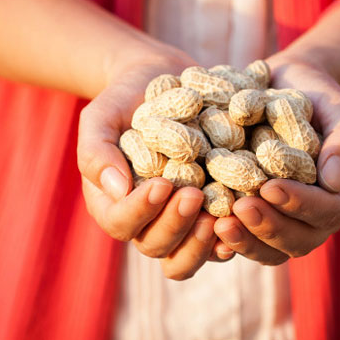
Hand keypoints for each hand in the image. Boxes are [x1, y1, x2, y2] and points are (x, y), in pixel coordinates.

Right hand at [77, 49, 217, 279]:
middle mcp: (147, 221)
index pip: (121, 222)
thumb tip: (116, 189)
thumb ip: (97, 150)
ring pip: (186, 257)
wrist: (167, 82)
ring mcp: (180, 223)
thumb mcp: (103, 116)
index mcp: (114, 203)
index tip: (161, 184)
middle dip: (174, 225)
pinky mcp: (210, 215)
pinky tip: (243, 222)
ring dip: (202, 244)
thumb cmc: (127, 100)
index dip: (140, 211)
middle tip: (193, 195)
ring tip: (220, 217)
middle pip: (156, 246)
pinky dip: (230, 239)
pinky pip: (218, 243)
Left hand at [213, 56, 339, 264]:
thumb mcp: (337, 107)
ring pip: (276, 250)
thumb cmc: (315, 94)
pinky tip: (210, 226)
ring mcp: (293, 222)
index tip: (269, 187)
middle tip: (240, 208)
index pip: (329, 209)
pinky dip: (233, 239)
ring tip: (220, 225)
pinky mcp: (265, 220)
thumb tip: (335, 180)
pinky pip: (252, 241)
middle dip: (271, 226)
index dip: (300, 203)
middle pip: (301, 239)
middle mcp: (324, 216)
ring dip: (248, 241)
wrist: (286, 89)